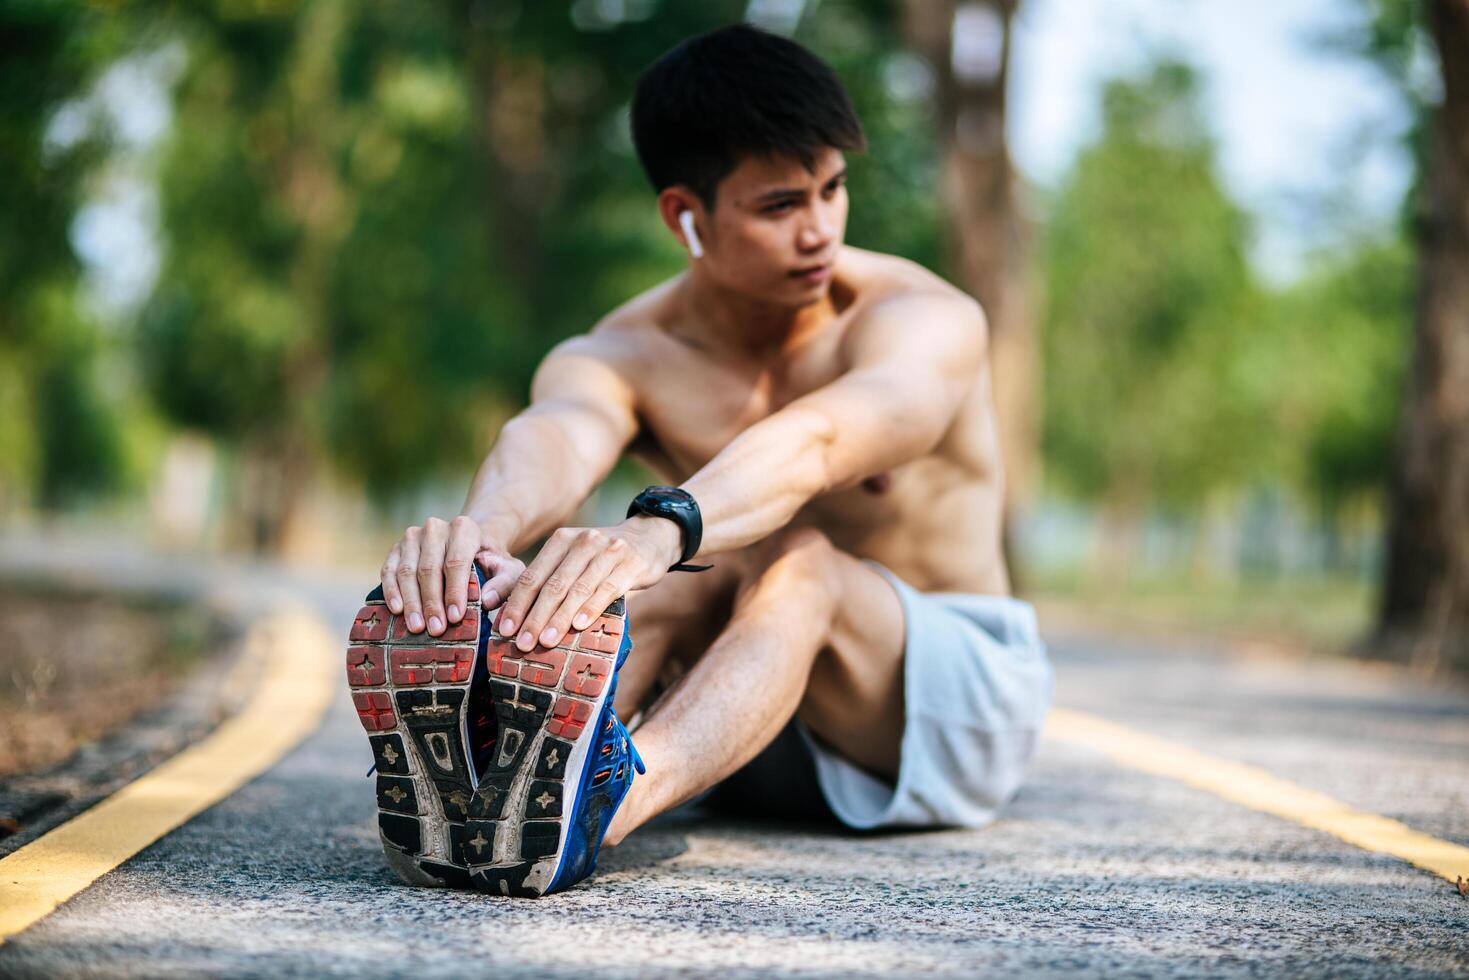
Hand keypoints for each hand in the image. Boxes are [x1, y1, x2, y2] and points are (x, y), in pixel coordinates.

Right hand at [380, 516, 524, 635]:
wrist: (466, 546)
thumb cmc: (490, 563)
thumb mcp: (507, 570)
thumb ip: (504, 583)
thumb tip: (487, 600)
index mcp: (464, 528)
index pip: (456, 562)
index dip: (455, 591)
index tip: (456, 618)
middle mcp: (435, 528)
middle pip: (429, 568)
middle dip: (432, 602)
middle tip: (436, 629)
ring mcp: (413, 537)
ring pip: (407, 571)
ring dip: (412, 602)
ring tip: (417, 627)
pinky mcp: (396, 548)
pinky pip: (388, 570)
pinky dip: (391, 591)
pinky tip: (396, 610)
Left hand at [496, 516, 681, 651]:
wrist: (650, 537)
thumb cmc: (602, 557)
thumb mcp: (573, 558)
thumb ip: (547, 578)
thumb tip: (506, 607)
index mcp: (561, 540)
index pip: (532, 575)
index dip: (516, 603)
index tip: (503, 629)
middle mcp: (583, 541)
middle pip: (552, 585)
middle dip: (534, 617)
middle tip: (522, 643)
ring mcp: (608, 551)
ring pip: (577, 589)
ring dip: (559, 618)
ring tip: (546, 642)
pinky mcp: (630, 564)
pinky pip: (607, 589)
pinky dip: (591, 608)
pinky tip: (579, 626)